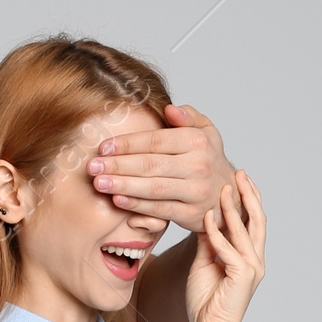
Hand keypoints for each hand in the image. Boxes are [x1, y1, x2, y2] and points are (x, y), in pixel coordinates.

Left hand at [86, 102, 234, 234]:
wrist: (229, 197)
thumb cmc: (208, 159)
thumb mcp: (206, 132)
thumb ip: (188, 116)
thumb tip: (169, 108)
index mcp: (197, 141)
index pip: (155, 141)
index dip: (127, 144)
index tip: (103, 147)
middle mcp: (198, 165)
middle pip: (150, 164)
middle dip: (118, 165)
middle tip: (92, 166)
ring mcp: (195, 191)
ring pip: (153, 188)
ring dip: (123, 185)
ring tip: (98, 183)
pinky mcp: (191, 214)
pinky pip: (159, 209)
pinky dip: (137, 205)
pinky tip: (117, 199)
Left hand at [187, 173, 265, 321]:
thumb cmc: (206, 301)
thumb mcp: (205, 263)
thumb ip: (209, 242)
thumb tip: (206, 218)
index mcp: (249, 257)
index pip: (253, 221)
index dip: (248, 199)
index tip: (238, 178)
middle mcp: (255, 260)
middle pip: (257, 220)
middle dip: (249, 195)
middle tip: (239, 173)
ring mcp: (251, 268)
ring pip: (245, 230)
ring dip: (234, 208)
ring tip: (224, 188)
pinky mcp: (242, 276)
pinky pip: (229, 248)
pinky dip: (218, 232)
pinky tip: (208, 217)